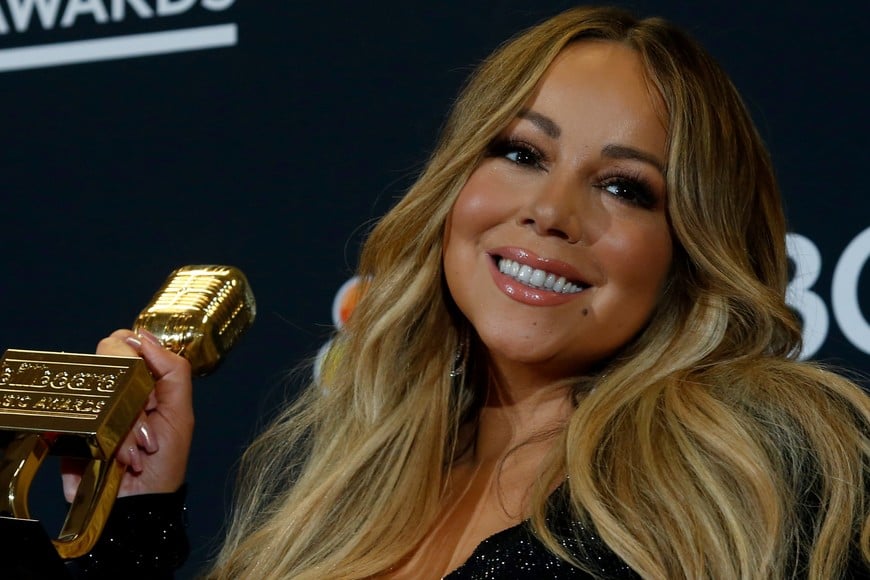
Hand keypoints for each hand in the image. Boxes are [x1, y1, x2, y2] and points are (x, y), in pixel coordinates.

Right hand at [61, 329, 193, 498]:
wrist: (139, 507)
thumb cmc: (163, 463)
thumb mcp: (180, 413)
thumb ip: (173, 370)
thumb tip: (142, 335)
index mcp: (137, 380)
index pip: (127, 342)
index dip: (141, 363)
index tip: (153, 395)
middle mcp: (109, 389)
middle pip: (106, 359)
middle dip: (135, 397)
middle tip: (148, 424)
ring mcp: (86, 407)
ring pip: (95, 389)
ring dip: (124, 425)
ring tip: (138, 450)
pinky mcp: (66, 430)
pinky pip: (77, 419)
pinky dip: (107, 443)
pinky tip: (120, 460)